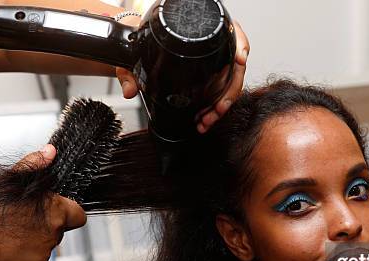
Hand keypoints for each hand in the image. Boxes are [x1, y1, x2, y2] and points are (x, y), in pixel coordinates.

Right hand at [0, 145, 86, 260]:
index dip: (69, 214)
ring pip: (48, 244)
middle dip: (47, 227)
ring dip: (35, 241)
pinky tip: (10, 249)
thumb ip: (34, 166)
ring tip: (13, 235)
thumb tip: (49, 153)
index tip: (59, 213)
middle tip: (25, 224)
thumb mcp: (12, 181)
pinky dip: (26, 257)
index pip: (78, 214)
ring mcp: (47, 247)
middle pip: (61, 229)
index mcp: (56, 207)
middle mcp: (55, 228)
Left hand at [115, 21, 249, 132]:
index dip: (240, 44)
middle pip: (235, 67)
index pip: (232, 32)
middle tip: (218, 109)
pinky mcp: (214, 76)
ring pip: (231, 83)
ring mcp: (216, 62)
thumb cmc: (142, 45)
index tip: (239, 58)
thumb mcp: (133, 57)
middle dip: (229, 93)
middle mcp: (214, 45)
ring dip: (223, 104)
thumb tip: (130, 90)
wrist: (140, 48)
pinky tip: (206, 118)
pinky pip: (223, 92)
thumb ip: (129, 73)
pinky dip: (217, 107)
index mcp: (200, 32)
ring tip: (208, 120)